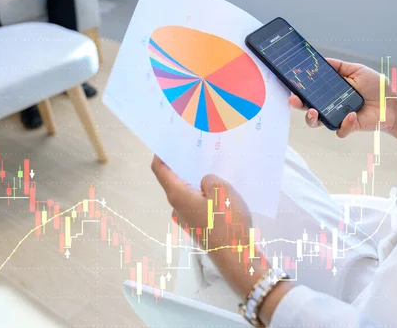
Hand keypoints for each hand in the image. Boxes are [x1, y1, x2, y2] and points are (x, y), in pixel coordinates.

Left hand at [151, 156, 258, 293]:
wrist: (237, 256)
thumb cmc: (226, 222)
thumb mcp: (221, 189)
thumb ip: (209, 178)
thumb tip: (204, 182)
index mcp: (177, 195)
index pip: (160, 170)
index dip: (161, 154)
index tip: (168, 141)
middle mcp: (177, 207)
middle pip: (175, 180)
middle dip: (185, 165)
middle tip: (200, 149)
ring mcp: (187, 219)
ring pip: (189, 193)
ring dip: (199, 181)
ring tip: (216, 169)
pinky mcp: (199, 227)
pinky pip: (199, 204)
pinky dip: (206, 195)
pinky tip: (223, 192)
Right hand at [290, 58, 396, 137]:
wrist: (391, 103)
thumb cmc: (376, 87)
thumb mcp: (357, 70)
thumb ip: (340, 66)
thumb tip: (321, 60)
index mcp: (331, 91)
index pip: (311, 90)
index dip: (300, 88)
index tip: (293, 84)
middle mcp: (330, 104)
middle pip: (307, 106)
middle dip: (298, 104)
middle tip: (294, 100)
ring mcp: (337, 117)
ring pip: (316, 122)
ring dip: (311, 118)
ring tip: (313, 111)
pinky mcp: (347, 127)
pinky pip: (339, 130)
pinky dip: (344, 123)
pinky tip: (352, 114)